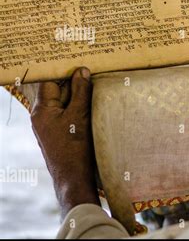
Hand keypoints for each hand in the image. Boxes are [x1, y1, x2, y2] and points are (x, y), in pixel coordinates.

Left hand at [31, 67, 99, 218]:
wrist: (74, 178)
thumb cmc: (75, 148)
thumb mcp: (80, 116)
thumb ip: (80, 92)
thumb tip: (82, 71)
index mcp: (41, 110)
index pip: (50, 81)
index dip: (64, 71)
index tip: (78, 61)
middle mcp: (42, 116)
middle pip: (57, 91)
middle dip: (73, 82)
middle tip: (91, 71)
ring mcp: (50, 126)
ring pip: (64, 102)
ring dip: (78, 95)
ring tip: (95, 86)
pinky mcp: (60, 133)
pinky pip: (68, 114)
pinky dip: (79, 107)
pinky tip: (92, 104)